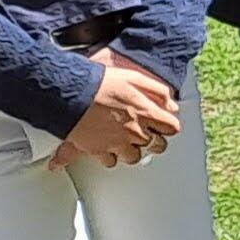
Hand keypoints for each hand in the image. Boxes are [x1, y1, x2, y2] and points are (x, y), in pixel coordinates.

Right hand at [53, 53, 180, 168]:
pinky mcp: (98, 150)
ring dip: (131, 149)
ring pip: (134, 156)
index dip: (167, 125)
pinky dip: (108, 156)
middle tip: (144, 133)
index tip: (162, 123)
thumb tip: (170, 105)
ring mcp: (116, 143)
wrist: (68, 92)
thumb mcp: (134, 77)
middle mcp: (134, 131)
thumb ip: (158, 91)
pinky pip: (110, 161)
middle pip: (156, 145)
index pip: (171, 128)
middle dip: (152, 139)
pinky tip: (105, 147)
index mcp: (146, 113)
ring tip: (124, 140)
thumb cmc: (98, 83)